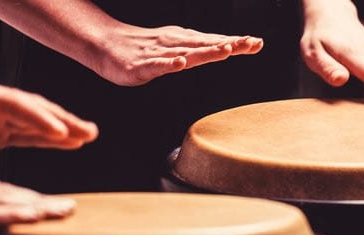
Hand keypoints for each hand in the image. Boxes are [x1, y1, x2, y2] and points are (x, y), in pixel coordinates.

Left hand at [0, 77, 98, 160]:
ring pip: (35, 119)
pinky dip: (50, 139)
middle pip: (31, 107)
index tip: (58, 132)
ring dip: (63, 127)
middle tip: (89, 132)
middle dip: (61, 119)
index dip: (35, 116)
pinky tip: (70, 143)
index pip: (10, 103)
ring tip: (91, 135)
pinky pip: (27, 134)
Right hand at [91, 24, 262, 85]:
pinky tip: (180, 64)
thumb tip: (228, 46)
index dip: (235, 42)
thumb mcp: (176, 48)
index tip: (257, 43)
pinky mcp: (141, 65)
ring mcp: (158, 53)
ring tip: (225, 51)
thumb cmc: (144, 48)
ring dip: (205, 52)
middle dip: (229, 44)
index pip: (214, 41)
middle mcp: (175, 43)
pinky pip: (157, 64)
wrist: (106, 44)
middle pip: (205, 44)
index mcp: (184, 41)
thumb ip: (199, 50)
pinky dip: (169, 63)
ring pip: (185, 53)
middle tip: (250, 43)